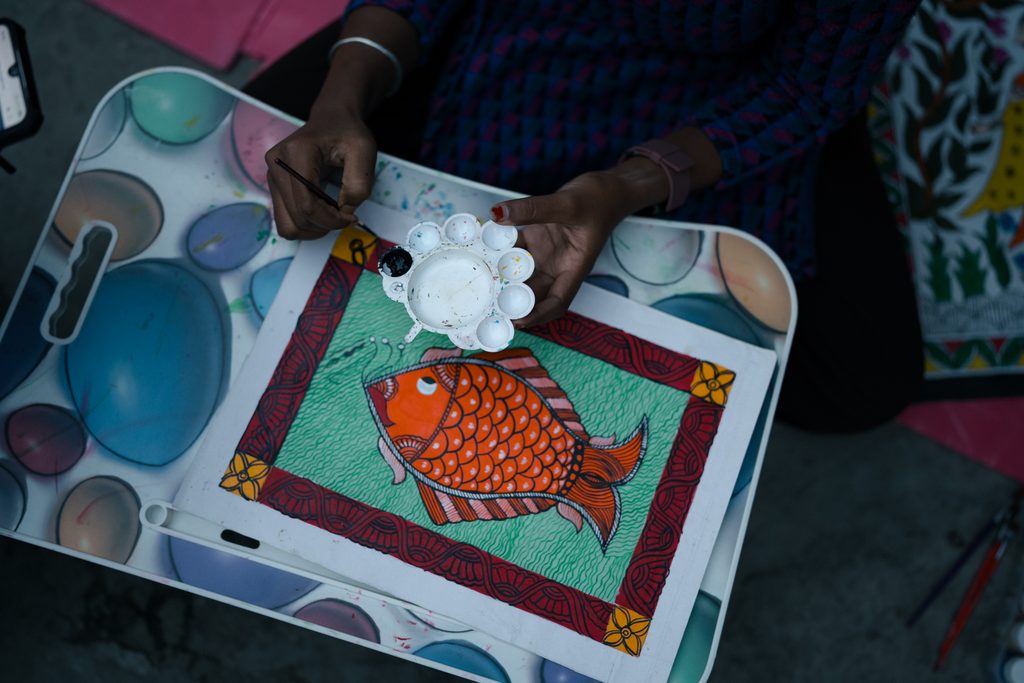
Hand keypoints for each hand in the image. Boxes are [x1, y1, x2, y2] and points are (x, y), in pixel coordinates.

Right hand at [265, 110, 376, 239]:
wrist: (331, 120)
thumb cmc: (347, 133)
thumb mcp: (364, 151)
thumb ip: (359, 184)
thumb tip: (344, 213)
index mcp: (295, 153)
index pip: (307, 204)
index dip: (331, 220)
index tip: (352, 216)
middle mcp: (276, 166)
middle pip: (298, 217)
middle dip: (326, 224)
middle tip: (346, 214)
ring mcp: (272, 177)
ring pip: (288, 225)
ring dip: (314, 229)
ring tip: (332, 215)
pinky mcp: (274, 186)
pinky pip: (286, 221)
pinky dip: (306, 225)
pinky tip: (321, 214)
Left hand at [491, 171, 635, 327]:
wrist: (608, 187)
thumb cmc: (601, 200)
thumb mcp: (568, 204)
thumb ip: (533, 209)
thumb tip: (499, 214)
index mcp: (574, 269)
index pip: (556, 302)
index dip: (537, 315)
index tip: (516, 321)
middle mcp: (558, 265)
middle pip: (533, 292)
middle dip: (511, 299)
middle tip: (486, 302)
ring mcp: (545, 252)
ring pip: (519, 270)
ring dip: (500, 274)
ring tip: (477, 277)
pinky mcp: (536, 238)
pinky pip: (513, 246)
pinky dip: (498, 246)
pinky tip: (481, 242)